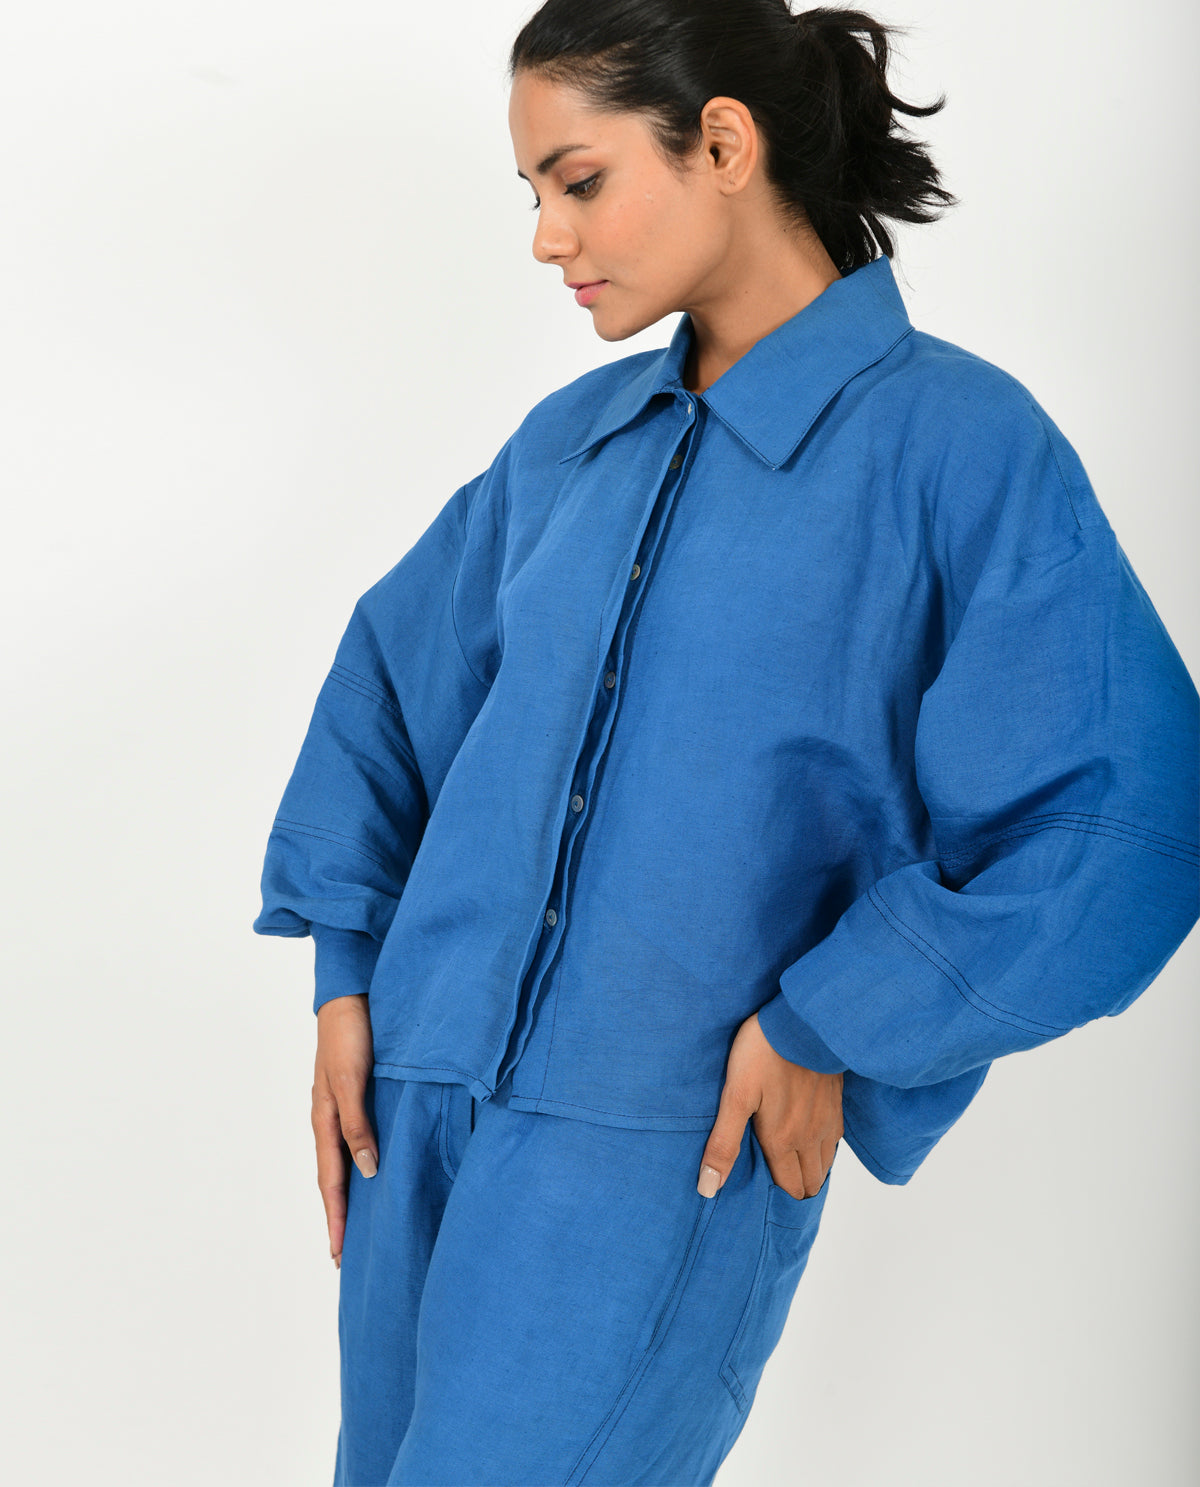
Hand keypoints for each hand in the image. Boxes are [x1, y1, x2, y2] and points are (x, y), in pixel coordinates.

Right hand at [313, 993, 377, 1267]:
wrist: (350, 995)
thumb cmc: (350, 1035)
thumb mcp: (351, 1080)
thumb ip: (357, 1124)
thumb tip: (368, 1171)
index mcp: (325, 1120)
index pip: (331, 1181)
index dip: (336, 1218)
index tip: (337, 1255)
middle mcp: (330, 1119)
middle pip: (333, 1178)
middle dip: (337, 1217)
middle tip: (343, 1256)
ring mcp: (340, 1108)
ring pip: (342, 1161)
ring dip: (347, 1194)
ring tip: (356, 1225)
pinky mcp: (355, 1095)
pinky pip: (354, 1140)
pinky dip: (358, 1164)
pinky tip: (370, 1172)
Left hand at [698, 1012, 842, 1199]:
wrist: (802, 1020)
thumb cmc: (763, 1054)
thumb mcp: (735, 1096)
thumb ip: (724, 1144)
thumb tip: (708, 1188)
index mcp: (783, 1141)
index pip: (789, 1189)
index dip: (780, 1203)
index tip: (768, 1210)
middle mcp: (810, 1138)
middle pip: (810, 1181)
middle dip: (796, 1192)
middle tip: (778, 1195)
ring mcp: (827, 1120)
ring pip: (825, 1163)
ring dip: (812, 1174)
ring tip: (794, 1175)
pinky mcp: (836, 1102)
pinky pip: (834, 1141)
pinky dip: (824, 1152)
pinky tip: (812, 1144)